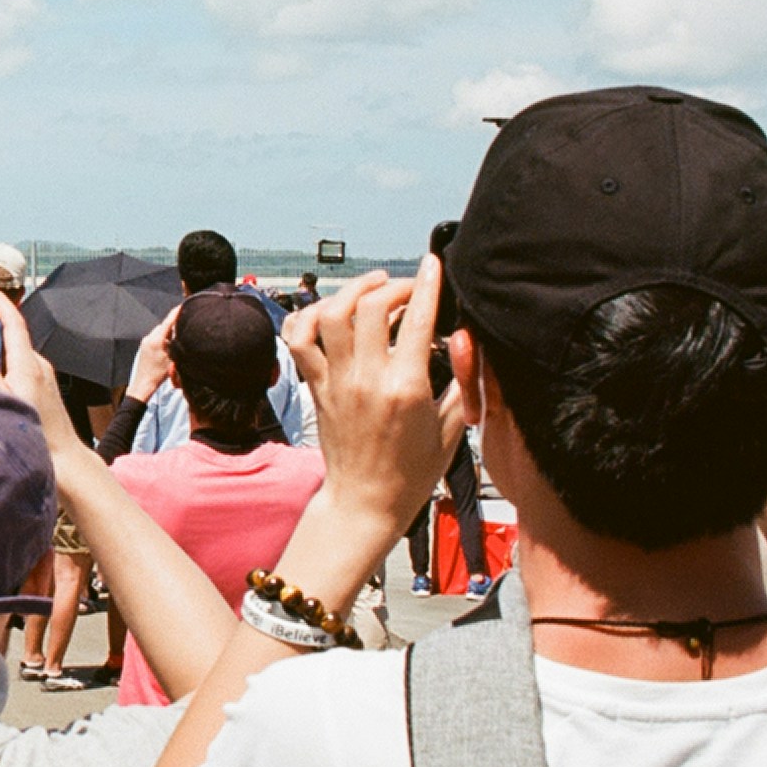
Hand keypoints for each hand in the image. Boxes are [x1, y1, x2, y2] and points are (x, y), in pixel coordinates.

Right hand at [0, 276, 92, 464]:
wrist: (65, 461)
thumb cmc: (38, 437)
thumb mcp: (4, 404)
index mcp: (28, 365)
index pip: (14, 323)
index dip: (0, 302)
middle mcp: (39, 366)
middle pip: (11, 338)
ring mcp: (44, 376)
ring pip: (14, 355)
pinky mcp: (44, 387)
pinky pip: (20, 368)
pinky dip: (4, 369)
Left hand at [126, 309, 178, 402]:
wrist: (144, 383)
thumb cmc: (159, 374)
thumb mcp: (172, 358)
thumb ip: (176, 344)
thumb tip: (180, 334)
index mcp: (157, 340)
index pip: (168, 322)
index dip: (176, 313)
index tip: (182, 305)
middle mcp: (149, 338)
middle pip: (164, 326)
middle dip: (173, 325)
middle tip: (183, 325)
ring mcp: (145, 342)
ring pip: (159, 332)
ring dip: (167, 333)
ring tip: (175, 339)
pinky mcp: (143, 346)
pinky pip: (155, 337)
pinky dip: (162, 338)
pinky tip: (167, 346)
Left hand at [282, 262, 459, 544]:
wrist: (365, 502)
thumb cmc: (411, 472)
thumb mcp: (451, 429)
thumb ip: (462, 383)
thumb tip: (468, 343)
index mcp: (405, 389)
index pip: (418, 319)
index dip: (427, 284)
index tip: (433, 264)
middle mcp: (366, 379)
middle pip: (372, 307)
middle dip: (394, 284)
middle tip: (408, 285)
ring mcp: (336, 382)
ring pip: (330, 315)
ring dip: (351, 291)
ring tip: (372, 287)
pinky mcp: (316, 387)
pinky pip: (298, 340)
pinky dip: (307, 317)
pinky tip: (328, 310)